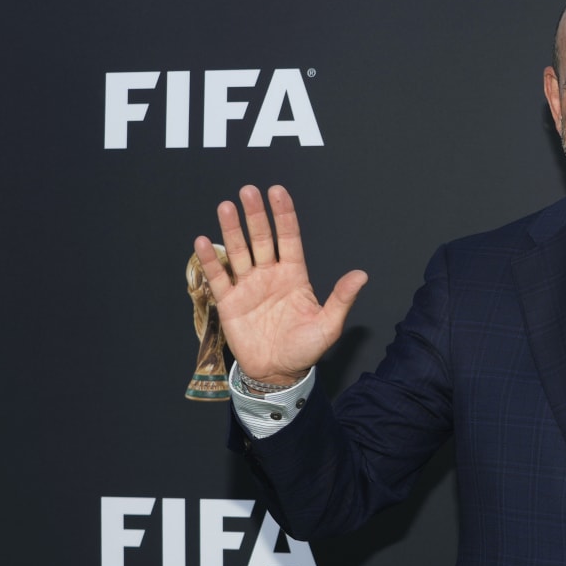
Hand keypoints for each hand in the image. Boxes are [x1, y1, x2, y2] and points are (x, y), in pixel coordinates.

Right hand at [193, 185, 367, 386]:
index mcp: (294, 276)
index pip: (289, 239)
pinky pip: (218, 278)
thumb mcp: (328, 326)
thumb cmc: (304, 349)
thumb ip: (341, 299)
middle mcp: (270, 275)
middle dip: (255, 215)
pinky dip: (210, 261)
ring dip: (231, 230)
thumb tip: (361, 275)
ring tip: (226, 208)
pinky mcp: (229, 302)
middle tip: (248, 192)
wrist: (277, 373)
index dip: (284, 216)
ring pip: (238, 252)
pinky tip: (203, 242)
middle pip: (261, 239)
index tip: (277, 192)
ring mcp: (248, 286)